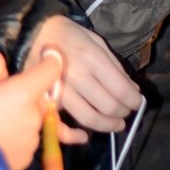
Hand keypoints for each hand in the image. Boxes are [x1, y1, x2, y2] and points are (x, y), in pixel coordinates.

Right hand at [0, 49, 83, 169]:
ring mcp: (31, 141)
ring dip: (18, 116)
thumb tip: (6, 71)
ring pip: (31, 120)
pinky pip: (24, 139)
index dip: (49, 60)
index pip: (51, 70)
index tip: (45, 56)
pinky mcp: (25, 160)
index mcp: (23, 94)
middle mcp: (34, 117)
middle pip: (37, 97)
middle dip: (22, 94)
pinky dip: (13, 136)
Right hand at [26, 16, 142, 135]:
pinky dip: (72, 136)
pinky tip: (84, 136)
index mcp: (92, 58)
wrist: (31, 33)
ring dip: (107, 125)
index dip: (134, 100)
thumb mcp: (96, 41)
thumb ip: (115, 66)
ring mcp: (60, 91)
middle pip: (108, 106)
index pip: (121, 90)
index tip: (138, 102)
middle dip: (123, 112)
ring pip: (89, 119)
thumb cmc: (68, 34)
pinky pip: (60, 126)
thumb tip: (133, 90)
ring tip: (116, 124)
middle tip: (127, 112)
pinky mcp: (45, 101)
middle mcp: (77, 77)